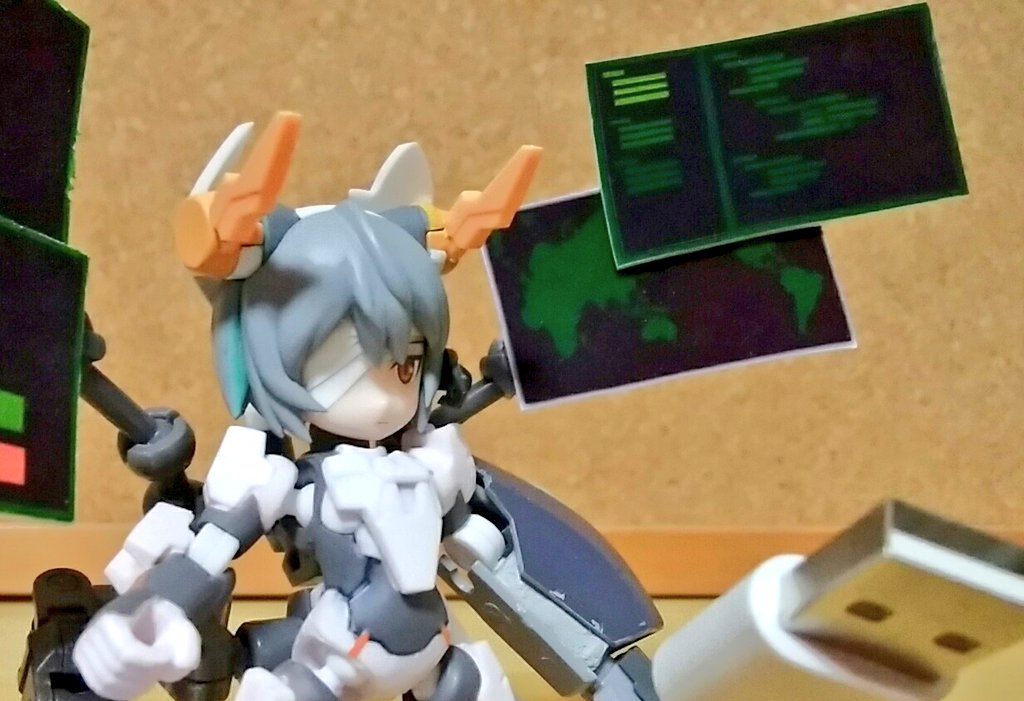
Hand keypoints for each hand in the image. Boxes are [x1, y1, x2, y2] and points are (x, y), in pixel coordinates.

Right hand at [73, 597, 200, 699]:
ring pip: (108, 682)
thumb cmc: (165, 620)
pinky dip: (122, 690)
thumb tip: (174, 665)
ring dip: (135, 684)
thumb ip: (186, 646)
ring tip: (151, 672)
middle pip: (117, 670)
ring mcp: (83, 649)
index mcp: (114, 614)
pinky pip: (100, 688)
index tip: (169, 656)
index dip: (152, 662)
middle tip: (162, 666)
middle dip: (145, 674)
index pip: (127, 653)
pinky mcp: (83, 664)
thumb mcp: (183, 627)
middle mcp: (91, 631)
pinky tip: (138, 681)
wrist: (145, 613)